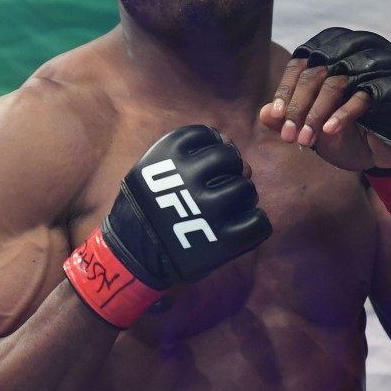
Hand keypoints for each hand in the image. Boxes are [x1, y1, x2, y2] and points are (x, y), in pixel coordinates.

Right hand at [64, 125, 270, 327]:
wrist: (131, 256)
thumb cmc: (149, 208)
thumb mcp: (153, 169)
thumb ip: (188, 153)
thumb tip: (230, 144)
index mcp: (166, 153)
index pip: (207, 135)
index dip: (210, 149)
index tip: (201, 168)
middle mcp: (187, 176)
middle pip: (230, 158)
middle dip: (229, 171)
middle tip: (217, 189)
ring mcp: (206, 208)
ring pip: (247, 188)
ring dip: (242, 197)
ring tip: (227, 209)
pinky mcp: (221, 240)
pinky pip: (259, 223)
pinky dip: (255, 224)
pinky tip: (240, 228)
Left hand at [263, 26, 390, 169]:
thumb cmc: (353, 130)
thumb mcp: (316, 124)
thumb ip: (290, 116)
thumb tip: (264, 114)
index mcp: (336, 48)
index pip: (303, 62)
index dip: (286, 88)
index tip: (275, 115)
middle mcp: (357, 49)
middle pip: (317, 72)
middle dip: (298, 106)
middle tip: (287, 136)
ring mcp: (379, 64)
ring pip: (337, 83)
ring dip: (316, 114)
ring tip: (304, 140)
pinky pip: (364, 96)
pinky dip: (343, 114)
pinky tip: (329, 132)